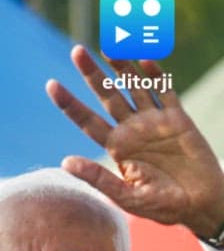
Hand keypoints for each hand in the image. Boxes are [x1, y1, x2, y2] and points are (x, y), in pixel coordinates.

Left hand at [46, 45, 223, 238]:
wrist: (200, 204)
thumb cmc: (162, 206)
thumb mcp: (127, 196)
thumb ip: (98, 179)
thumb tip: (65, 162)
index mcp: (115, 146)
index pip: (86, 120)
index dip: (69, 103)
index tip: (51, 84)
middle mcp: (131, 129)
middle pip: (107, 96)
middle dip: (92, 74)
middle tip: (76, 50)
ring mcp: (154, 122)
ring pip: (135, 87)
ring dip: (123, 67)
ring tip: (110, 44)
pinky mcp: (178, 119)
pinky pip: (166, 92)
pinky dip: (156, 76)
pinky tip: (145, 60)